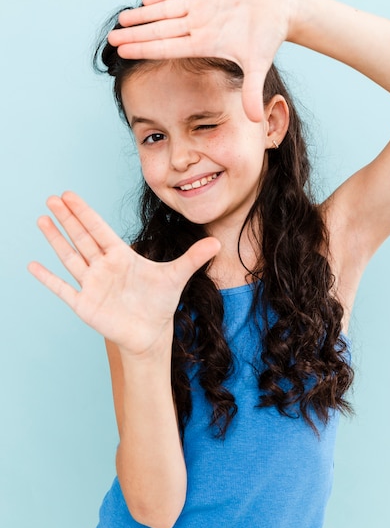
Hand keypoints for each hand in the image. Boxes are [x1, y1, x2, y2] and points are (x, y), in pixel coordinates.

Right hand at [28, 192, 219, 356]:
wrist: (151, 333)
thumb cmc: (160, 303)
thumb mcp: (177, 276)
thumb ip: (193, 258)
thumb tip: (218, 242)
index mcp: (121, 256)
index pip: (99, 229)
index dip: (84, 212)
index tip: (69, 195)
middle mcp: (103, 266)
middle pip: (81, 237)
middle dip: (66, 218)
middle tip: (51, 198)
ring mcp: (92, 284)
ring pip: (70, 257)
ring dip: (55, 239)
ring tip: (42, 220)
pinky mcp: (85, 304)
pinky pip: (63, 289)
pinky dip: (48, 278)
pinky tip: (33, 265)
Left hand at [108, 0, 292, 121]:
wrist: (281, 7)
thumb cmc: (269, 36)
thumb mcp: (259, 64)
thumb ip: (252, 90)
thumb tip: (254, 121)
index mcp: (205, 43)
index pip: (167, 47)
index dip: (144, 49)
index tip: (123, 53)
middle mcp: (198, 24)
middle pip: (160, 30)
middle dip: (135, 34)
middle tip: (111, 39)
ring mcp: (201, 4)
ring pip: (165, 9)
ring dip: (143, 14)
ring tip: (122, 19)